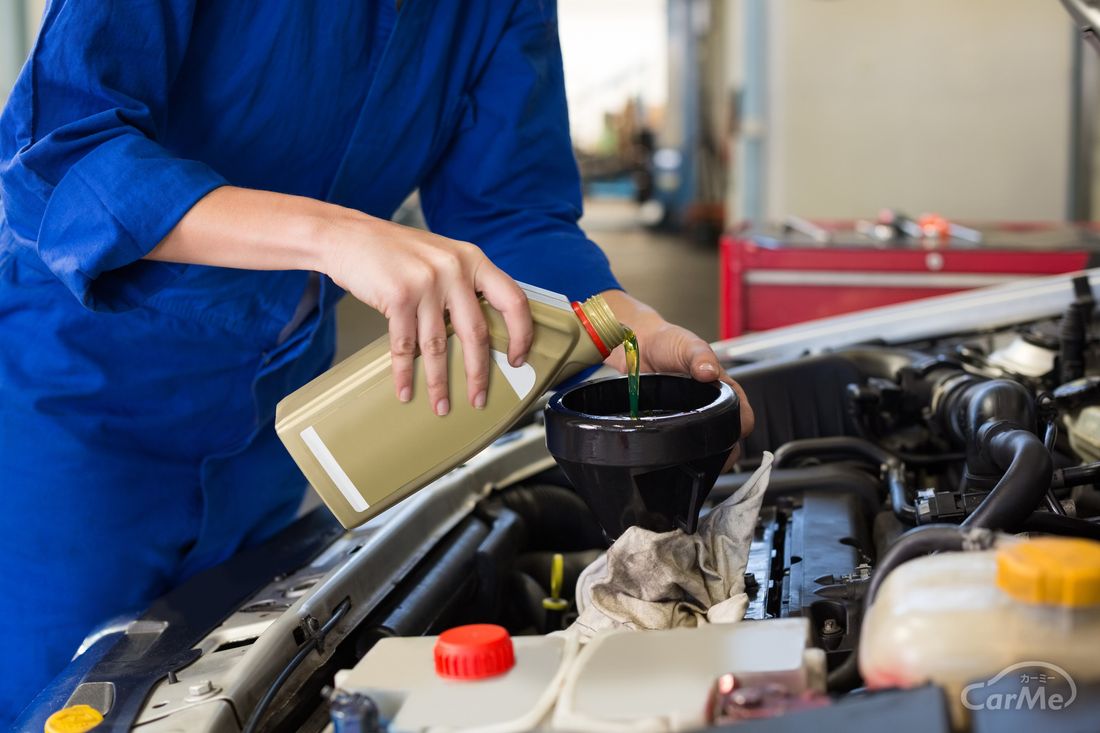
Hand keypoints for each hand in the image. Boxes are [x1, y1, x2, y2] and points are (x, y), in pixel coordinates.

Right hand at [322, 213, 532, 415]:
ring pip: (438, 345)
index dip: (521, 333)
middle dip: (478, 373)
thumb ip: (464, 283)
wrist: (347, 236)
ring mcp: (426, 282)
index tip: (518, 358)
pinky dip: (404, 372)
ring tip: (441, 405)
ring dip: (439, 382)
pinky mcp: (398, 296)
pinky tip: (405, 390)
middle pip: (476, 332)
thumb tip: (482, 330)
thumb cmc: (393, 250)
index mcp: (472, 259)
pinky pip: (404, 345)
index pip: (513, 299)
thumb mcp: (441, 257)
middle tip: (479, 398)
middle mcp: (454, 269)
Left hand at [600, 290, 754, 465]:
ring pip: (709, 445)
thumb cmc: (669, 343)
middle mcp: (712, 407)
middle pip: (729, 437)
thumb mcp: (688, 345)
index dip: (741, 427)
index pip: (743, 415)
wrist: (638, 346)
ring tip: (694, 461)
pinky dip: (685, 454)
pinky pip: (684, 445)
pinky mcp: (674, 426)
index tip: (733, 434)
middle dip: (725, 450)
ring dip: (706, 455)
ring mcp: (693, 418)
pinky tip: (677, 457)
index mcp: (724, 389)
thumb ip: (700, 356)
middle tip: (711, 458)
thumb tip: (709, 372)